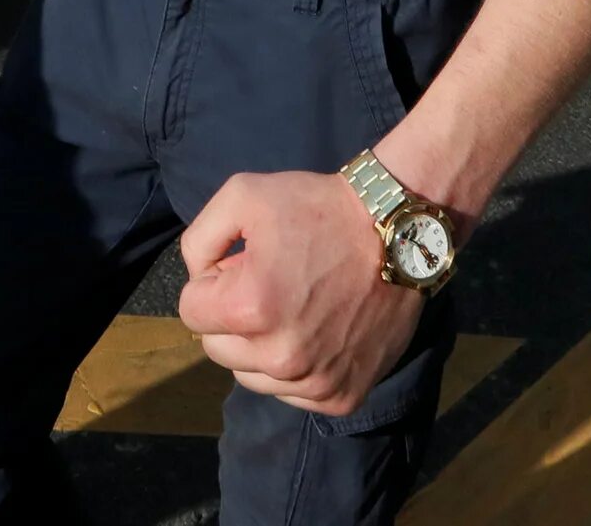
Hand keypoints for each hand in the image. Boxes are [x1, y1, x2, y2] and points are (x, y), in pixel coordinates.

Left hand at [176, 170, 420, 416]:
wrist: (399, 232)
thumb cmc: (320, 208)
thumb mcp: (243, 195)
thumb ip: (199, 239)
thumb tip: (197, 279)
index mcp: (250, 308)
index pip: (191, 311)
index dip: (213, 282)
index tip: (243, 264)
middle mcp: (280, 356)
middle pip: (217, 348)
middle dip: (232, 316)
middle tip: (268, 284)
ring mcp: (313, 382)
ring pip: (252, 376)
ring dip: (261, 347)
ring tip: (294, 308)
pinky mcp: (341, 396)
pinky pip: (293, 394)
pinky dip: (296, 369)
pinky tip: (317, 333)